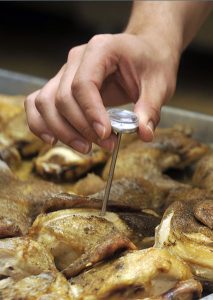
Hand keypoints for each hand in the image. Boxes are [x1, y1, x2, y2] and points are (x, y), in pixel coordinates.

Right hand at [25, 32, 179, 153]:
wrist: (145, 51)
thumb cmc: (151, 63)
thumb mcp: (159, 85)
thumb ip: (150, 109)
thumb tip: (144, 135)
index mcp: (101, 50)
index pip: (83, 84)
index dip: (90, 114)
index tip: (105, 135)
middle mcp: (76, 59)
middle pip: (62, 97)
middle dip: (80, 128)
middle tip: (106, 146)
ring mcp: (65, 72)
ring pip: (46, 103)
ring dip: (61, 130)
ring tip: (85, 148)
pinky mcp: (62, 85)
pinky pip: (39, 103)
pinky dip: (41, 123)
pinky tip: (53, 140)